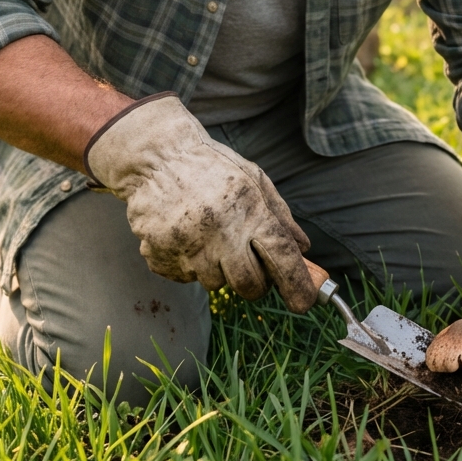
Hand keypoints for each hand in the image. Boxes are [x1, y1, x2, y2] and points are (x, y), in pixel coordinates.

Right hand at [85, 93, 316, 312]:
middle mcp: (220, 233)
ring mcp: (188, 248)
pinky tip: (186, 235)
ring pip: (215, 283)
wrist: (157, 157)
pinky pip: (186, 277)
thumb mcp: (254, 180)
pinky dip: (190, 264)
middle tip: (248, 261)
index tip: (304, 302)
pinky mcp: (160, 257)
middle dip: (255, 283)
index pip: (282, 258)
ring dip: (218, 267)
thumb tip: (303, 249)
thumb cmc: (212, 166)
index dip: (297, 285)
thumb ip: (280, 216)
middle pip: (249, 286)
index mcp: (249, 210)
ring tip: (209, 233)